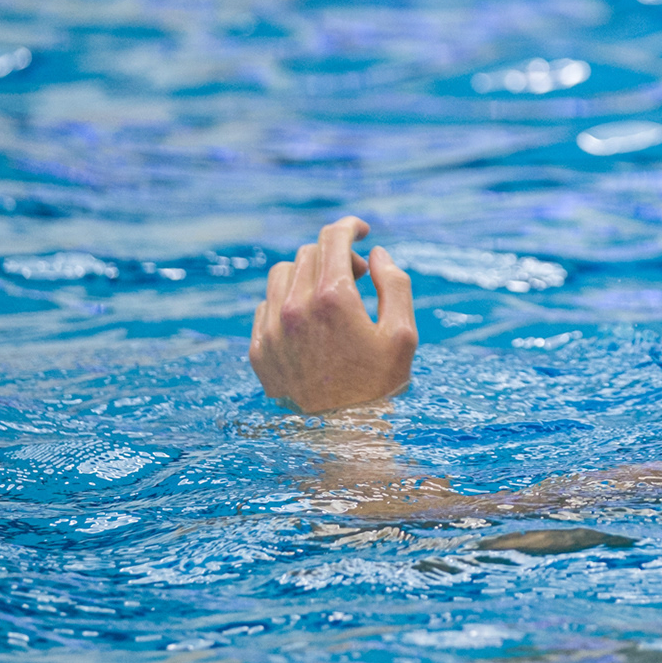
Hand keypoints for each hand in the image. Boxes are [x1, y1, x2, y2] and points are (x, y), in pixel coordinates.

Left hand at [249, 216, 417, 413]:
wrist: (342, 436)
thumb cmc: (379, 385)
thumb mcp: (403, 333)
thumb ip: (394, 284)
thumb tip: (375, 254)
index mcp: (332, 299)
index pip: (332, 238)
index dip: (348, 226)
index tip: (360, 230)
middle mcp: (295, 308)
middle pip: (310, 254)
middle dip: (336, 255)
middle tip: (358, 276)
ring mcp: (272, 329)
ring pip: (282, 274)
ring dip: (308, 274)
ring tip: (329, 297)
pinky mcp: (259, 350)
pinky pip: (266, 305)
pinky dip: (287, 301)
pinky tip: (308, 321)